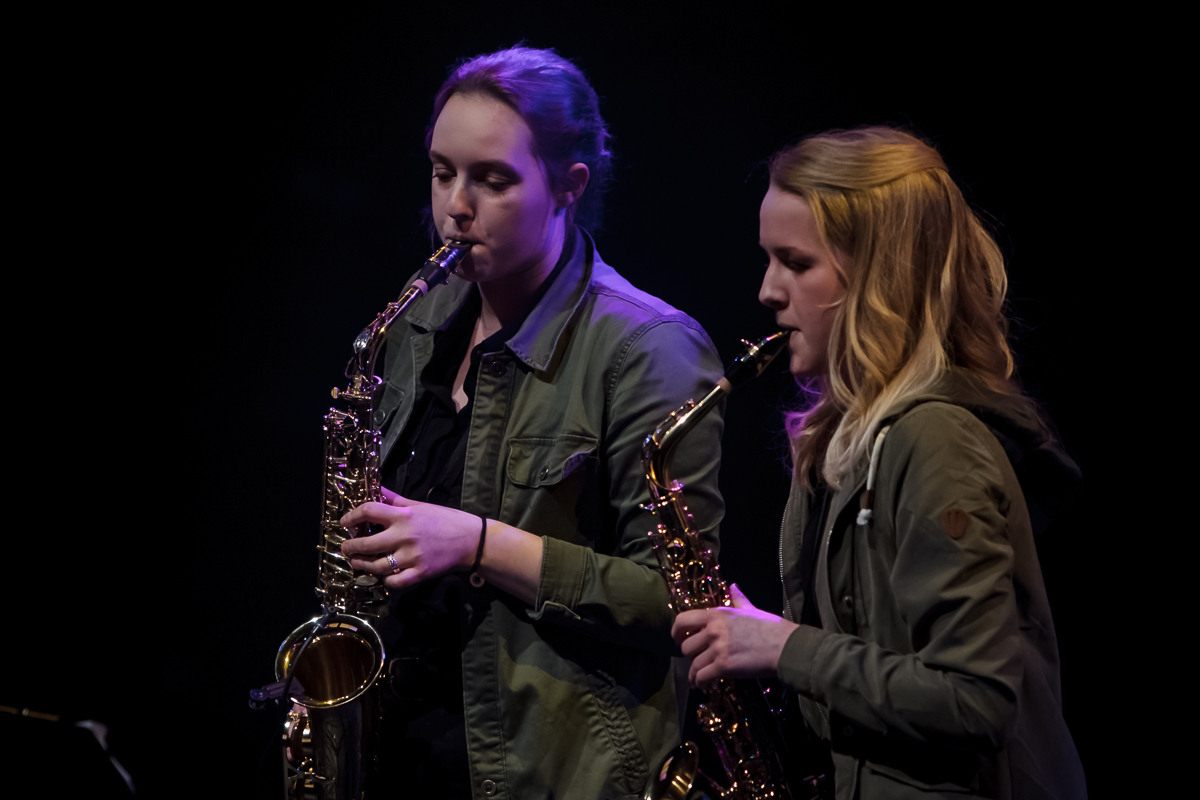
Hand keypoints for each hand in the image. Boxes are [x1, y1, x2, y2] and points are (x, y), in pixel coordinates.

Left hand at [339, 488, 481, 589]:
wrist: (471, 540)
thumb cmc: (446, 519)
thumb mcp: (420, 505)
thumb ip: (396, 500)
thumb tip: (378, 489)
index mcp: (404, 516)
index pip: (369, 511)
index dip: (352, 516)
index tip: (345, 522)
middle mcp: (404, 536)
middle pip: (366, 544)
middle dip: (351, 547)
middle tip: (346, 548)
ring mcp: (412, 557)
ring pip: (376, 566)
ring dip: (362, 565)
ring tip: (358, 563)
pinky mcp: (420, 573)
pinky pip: (394, 582)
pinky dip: (385, 580)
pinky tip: (383, 575)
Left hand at [671, 584, 798, 687]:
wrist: (786, 647)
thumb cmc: (771, 628)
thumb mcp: (751, 609)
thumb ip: (738, 599)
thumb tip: (733, 586)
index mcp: (717, 614)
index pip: (682, 620)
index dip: (675, 632)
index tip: (677, 639)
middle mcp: (713, 630)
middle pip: (686, 646)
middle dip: (690, 656)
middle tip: (697, 660)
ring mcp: (718, 648)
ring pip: (693, 664)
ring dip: (694, 673)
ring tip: (698, 679)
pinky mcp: (724, 666)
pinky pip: (702, 676)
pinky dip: (700, 682)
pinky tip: (703, 686)